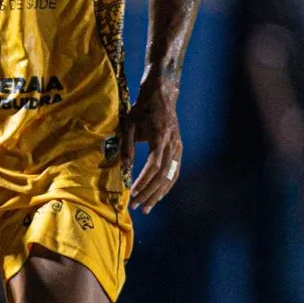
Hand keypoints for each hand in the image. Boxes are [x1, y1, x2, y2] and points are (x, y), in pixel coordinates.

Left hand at [127, 75, 181, 212]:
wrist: (162, 95)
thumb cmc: (142, 108)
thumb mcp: (129, 124)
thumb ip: (126, 146)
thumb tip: (125, 168)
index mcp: (160, 138)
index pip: (154, 166)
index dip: (143, 182)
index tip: (133, 193)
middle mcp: (172, 144)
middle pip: (163, 176)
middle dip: (149, 193)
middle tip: (137, 206)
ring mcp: (178, 147)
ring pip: (171, 176)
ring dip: (158, 194)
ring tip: (147, 207)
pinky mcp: (178, 149)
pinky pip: (174, 171)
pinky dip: (166, 185)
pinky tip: (158, 196)